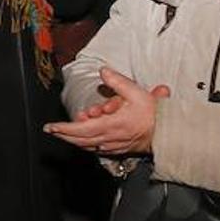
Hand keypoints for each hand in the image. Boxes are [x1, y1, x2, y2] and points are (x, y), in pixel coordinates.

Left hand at [44, 67, 170, 155]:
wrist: (169, 133)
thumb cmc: (154, 114)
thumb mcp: (137, 93)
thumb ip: (117, 82)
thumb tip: (103, 71)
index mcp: (111, 124)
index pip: (81, 129)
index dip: (64, 129)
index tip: (50, 127)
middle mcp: (109, 137)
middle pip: (80, 139)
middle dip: (63, 134)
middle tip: (51, 130)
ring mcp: (113, 145)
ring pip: (87, 145)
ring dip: (73, 139)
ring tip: (62, 133)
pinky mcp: (118, 149)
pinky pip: (96, 149)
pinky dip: (85, 144)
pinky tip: (80, 141)